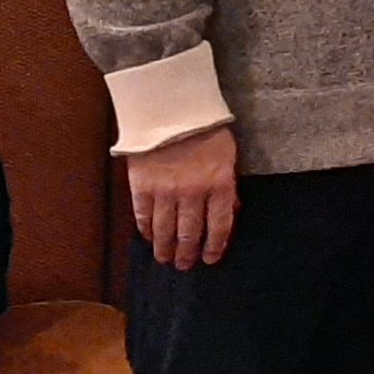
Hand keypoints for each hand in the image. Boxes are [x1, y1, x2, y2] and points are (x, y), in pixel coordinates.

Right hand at [127, 125, 238, 269]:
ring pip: (165, 231)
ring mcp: (165, 192)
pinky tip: (149, 238)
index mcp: (219, 184)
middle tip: (185, 265)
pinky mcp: (142, 187)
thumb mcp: (228, 156)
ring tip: (165, 259)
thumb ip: (228, 187)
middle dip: (187, 253)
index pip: (219, 226)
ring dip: (165, 249)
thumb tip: (231, 213)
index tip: (210, 259)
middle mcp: (193, 193)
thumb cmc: (205, 129)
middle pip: (190, 233)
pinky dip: (146, 231)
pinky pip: (143, 217)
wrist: (171, 108)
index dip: (214, 247)